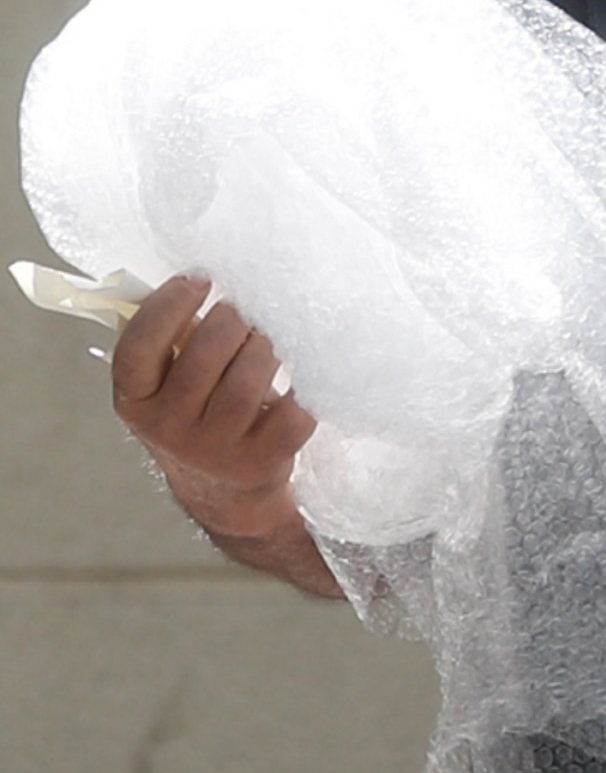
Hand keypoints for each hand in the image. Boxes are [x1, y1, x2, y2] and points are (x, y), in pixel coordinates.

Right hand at [113, 274, 336, 593]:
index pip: (139, 348)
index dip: (168, 306)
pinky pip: (292, 413)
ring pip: (248, 382)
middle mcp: (169, 429)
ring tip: (272, 336)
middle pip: (205, 358)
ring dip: (267, 348)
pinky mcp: (261, 463)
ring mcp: (215, 450)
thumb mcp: (165, 388)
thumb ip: (171, 343)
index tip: (200, 279)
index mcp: (134, 402)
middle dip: (234, 321)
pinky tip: (303, 372)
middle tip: (249, 309)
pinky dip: (303, 388)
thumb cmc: (196, 417)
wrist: (224, 494)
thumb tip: (202, 281)